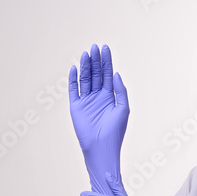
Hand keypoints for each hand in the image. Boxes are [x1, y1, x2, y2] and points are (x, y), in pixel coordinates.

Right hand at [68, 44, 128, 195]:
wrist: (102, 148)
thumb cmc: (116, 131)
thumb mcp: (123, 108)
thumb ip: (120, 90)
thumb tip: (115, 73)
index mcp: (109, 96)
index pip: (107, 74)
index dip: (106, 61)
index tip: (105, 48)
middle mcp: (97, 97)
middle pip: (95, 74)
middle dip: (95, 60)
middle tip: (95, 47)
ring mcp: (86, 101)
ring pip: (84, 79)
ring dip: (85, 66)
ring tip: (86, 53)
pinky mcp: (76, 107)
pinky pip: (73, 90)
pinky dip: (73, 79)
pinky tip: (74, 68)